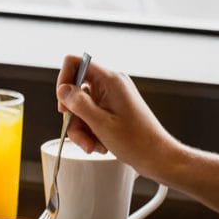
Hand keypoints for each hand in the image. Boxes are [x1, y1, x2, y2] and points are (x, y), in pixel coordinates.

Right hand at [55, 54, 179, 179]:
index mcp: (110, 81)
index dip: (64, 81)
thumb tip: (62, 89)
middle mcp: (110, 85)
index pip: (76, 63)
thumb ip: (79, 104)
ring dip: (81, 130)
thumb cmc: (136, 141)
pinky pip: (89, 117)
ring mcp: (110, 98)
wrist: (155, 155)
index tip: (64, 106)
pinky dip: (89, 133)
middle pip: (75, 92)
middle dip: (73, 117)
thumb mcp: (101, 124)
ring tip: (92, 146)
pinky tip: (99, 144)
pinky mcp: (110, 110)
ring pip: (80, 109)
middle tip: (80, 136)